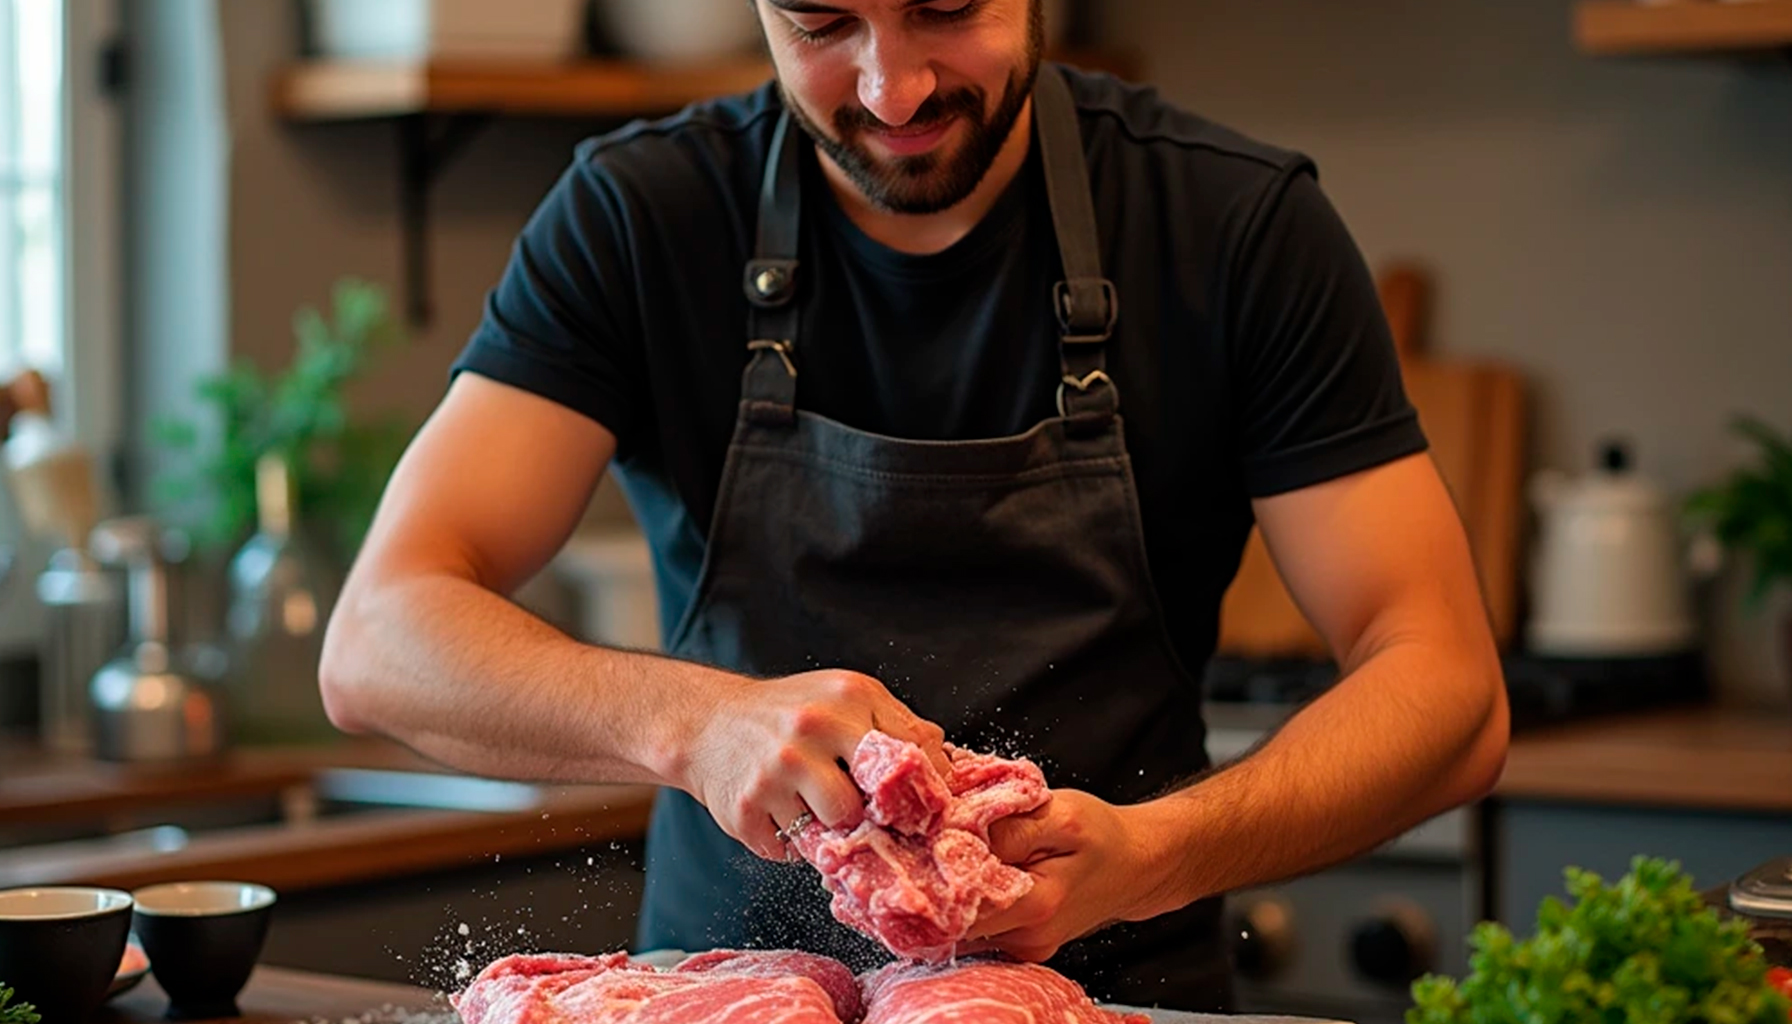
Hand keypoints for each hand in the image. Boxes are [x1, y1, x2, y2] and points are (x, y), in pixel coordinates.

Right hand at [682, 669, 949, 860]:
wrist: (707, 722)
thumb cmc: (787, 713)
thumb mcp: (844, 696)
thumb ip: (896, 724)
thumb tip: (946, 768)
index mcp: (847, 697)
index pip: (913, 753)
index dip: (924, 787)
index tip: (923, 804)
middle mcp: (811, 730)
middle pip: (876, 799)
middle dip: (876, 812)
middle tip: (867, 810)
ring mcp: (775, 773)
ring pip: (838, 829)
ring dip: (834, 829)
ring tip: (819, 808)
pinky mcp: (746, 812)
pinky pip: (792, 851)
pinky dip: (794, 842)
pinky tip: (783, 814)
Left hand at [959, 791, 1181, 962]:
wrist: (1136, 864)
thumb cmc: (1103, 835)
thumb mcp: (1060, 815)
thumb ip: (1009, 828)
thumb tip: (956, 831)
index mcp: (1037, 905)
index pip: (959, 902)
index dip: (938, 867)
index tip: (936, 834)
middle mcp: (1026, 938)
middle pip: (955, 915)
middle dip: (943, 875)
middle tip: (947, 835)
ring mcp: (1022, 946)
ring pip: (964, 918)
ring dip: (958, 884)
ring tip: (972, 847)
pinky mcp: (1019, 942)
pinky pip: (980, 920)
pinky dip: (975, 893)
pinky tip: (988, 866)